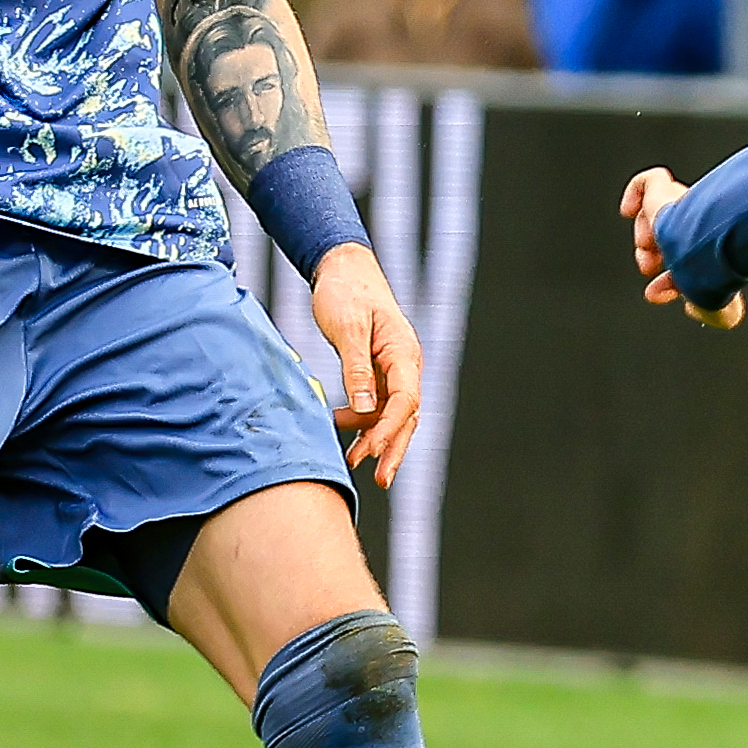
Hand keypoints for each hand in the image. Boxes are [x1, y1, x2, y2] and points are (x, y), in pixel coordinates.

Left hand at [308, 243, 426, 483]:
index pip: (405, 400)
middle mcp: (404, 364)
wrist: (343, 269)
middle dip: (394, 449)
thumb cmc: (345, 292)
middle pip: (406, 415)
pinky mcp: (378, 371)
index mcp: (404, 353)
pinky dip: (362, 420)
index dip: (390, 430)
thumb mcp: (347, 328)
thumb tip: (364, 409)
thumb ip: (356, 369)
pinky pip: (376, 403)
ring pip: (392, 414)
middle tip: (382, 479)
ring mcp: (393, 369)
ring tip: (352, 461)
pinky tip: (340, 428)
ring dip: (374, 438)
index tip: (373, 452)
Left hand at [619, 167, 741, 326]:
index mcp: (710, 249)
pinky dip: (635, 195)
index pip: (686, 261)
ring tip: (647, 246)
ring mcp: (682, 205)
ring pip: (655, 215)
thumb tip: (697, 310)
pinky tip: (627, 211)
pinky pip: (649, 181)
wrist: (707, 246)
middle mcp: (697, 225)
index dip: (669, 282)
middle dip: (652, 259)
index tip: (658, 294)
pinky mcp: (665, 190)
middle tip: (649, 266)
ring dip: (644, 236)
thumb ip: (718, 316)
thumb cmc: (715, 272)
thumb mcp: (719, 308)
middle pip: (666, 238)